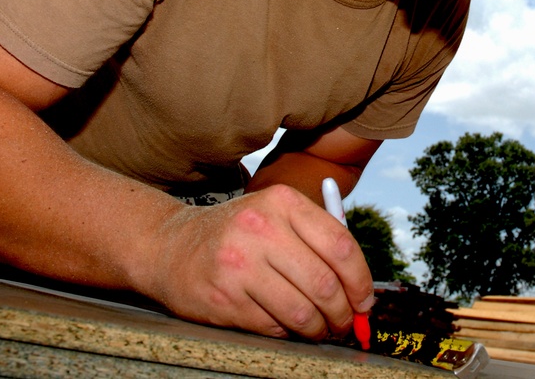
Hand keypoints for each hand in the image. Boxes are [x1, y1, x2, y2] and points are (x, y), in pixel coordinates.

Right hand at [140, 184, 374, 338]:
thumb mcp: (275, 215)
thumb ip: (318, 240)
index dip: (361, 280)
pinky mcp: (224, 299)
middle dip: (343, 312)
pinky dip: (289, 332)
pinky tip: (287, 325)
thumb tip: (361, 288)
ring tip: (320, 328)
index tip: (365, 300)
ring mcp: (239, 265)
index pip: (340, 245)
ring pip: (302, 312)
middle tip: (346, 322)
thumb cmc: (238, 233)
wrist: (170, 246)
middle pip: (325, 283)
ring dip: (319, 328)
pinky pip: (274, 327)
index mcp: (282, 201)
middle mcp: (260, 228)